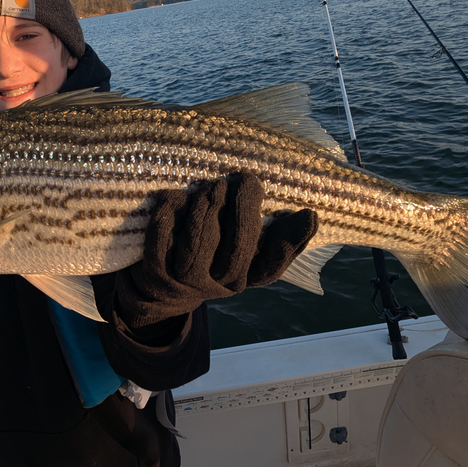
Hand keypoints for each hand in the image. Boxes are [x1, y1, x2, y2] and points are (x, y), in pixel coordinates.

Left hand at [115, 172, 317, 327]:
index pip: (271, 266)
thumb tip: (310, 215)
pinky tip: (175, 196)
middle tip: (245, 180)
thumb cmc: (212, 253)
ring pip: (198, 250)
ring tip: (212, 186)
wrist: (163, 286)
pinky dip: (167, 220)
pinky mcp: (156, 274)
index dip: (290, 243)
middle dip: (242, 214)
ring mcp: (186, 281)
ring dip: (206, 213)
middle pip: (235, 255)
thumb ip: (273, 234)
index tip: (308, 214)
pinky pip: (160, 246)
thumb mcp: (243, 248)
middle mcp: (218, 284)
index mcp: (245, 277)